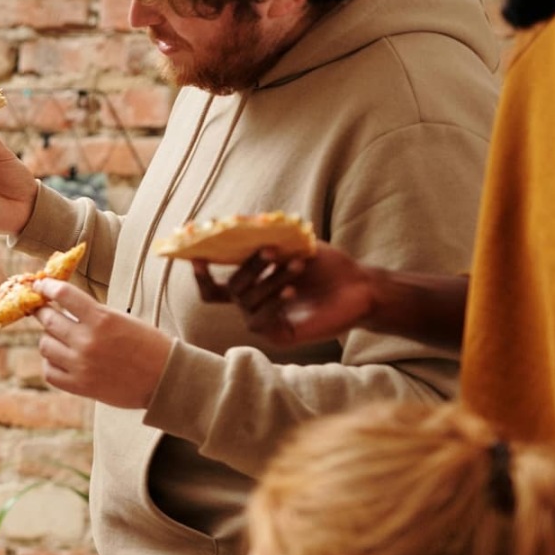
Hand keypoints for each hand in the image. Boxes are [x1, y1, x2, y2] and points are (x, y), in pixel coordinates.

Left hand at [31, 279, 174, 409]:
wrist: (165, 378)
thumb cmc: (149, 345)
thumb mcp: (123, 319)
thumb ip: (93, 313)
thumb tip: (64, 305)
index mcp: (102, 319)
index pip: (63, 294)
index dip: (47, 286)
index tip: (40, 284)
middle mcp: (87, 340)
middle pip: (48, 319)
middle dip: (42, 311)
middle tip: (41, 308)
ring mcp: (81, 365)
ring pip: (45, 345)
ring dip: (48, 338)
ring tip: (58, 337)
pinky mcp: (80, 386)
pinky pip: (49, 371)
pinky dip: (51, 363)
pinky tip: (59, 359)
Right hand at [190, 242, 375, 346]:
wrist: (358, 287)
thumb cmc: (326, 265)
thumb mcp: (293, 242)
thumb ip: (265, 233)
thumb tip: (238, 219)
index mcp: (250, 287)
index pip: (213, 288)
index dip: (201, 275)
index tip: (196, 258)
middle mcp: (251, 306)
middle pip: (231, 288)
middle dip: (249, 268)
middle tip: (270, 251)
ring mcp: (263, 322)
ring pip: (248, 302)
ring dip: (271, 280)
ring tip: (298, 266)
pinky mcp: (277, 336)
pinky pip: (260, 321)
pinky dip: (274, 304)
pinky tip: (291, 291)